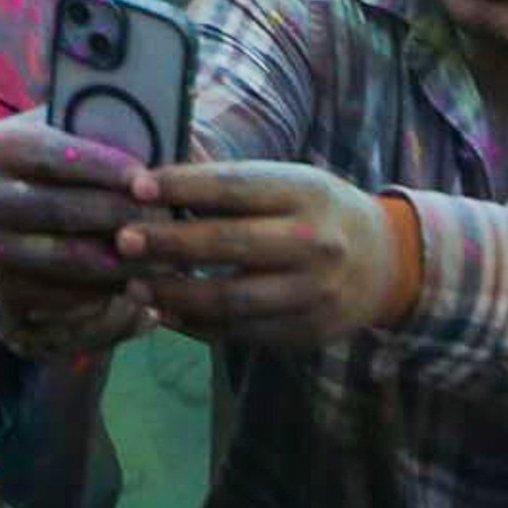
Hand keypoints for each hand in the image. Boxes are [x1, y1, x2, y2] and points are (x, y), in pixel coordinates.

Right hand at [0, 112, 159, 352]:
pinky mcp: (3, 298)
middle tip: (169, 225)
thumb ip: (116, 127)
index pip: (56, 156)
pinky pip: (60, 306)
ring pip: (63, 264)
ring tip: (167, 262)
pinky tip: (143, 295)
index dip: (105, 169)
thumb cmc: (81, 165)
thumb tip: (163, 125)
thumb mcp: (86, 133)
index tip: (149, 183)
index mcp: (0, 146)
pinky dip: (106, 304)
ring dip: (121, 266)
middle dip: (120, 219)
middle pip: (59, 212)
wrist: (34, 212)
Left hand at [117, 155, 409, 351]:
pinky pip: (242, 333)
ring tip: (134, 285)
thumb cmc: (317, 210)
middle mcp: (314, 243)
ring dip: (175, 294)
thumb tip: (156, 174)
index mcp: (306, 192)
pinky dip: (198, 326)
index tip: (136, 186)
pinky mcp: (306, 332)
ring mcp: (313, 294)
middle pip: (230, 244)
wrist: (384, 262)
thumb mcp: (289, 181)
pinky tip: (164, 312)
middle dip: (170, 243)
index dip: (183, 186)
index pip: (236, 187)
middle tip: (122, 241)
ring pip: (232, 300)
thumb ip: (231, 183)